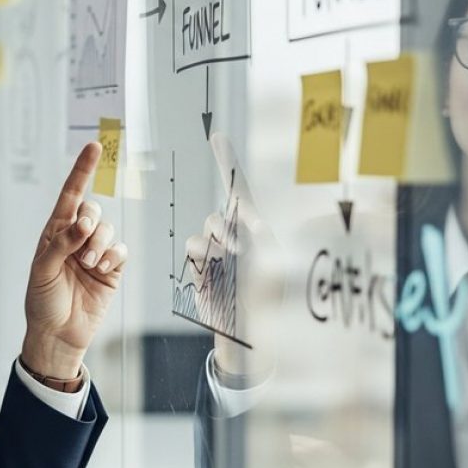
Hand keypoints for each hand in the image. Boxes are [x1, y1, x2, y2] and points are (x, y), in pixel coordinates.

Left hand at [22, 142, 127, 378]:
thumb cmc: (42, 301)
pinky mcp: (112, 270)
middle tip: (82, 242)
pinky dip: (112, 257)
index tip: (93, 147)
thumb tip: (83, 223)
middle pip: (93, 210)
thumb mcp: (43, 269)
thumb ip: (62, 243)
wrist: (58, 334)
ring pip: (109, 230)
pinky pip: (121, 251)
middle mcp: (77, 238)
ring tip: (89, 265)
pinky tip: (101, 270)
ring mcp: (95, 253)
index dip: (82, 171)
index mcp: (55, 232)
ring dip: (100, 244)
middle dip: (91, 223)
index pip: (70, 195)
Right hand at [193, 133, 284, 379]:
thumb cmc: (267, 298)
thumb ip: (263, 237)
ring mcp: (216, 250)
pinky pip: (194, 250)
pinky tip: (217, 279)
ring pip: (204, 234)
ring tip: (232, 273)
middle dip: (228, 234)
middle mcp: (235, 235)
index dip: (226, 161)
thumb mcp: (273, 263)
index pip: (239, 188)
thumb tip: (252, 219)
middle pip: (219, 217)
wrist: (247, 331)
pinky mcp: (201, 265)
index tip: (216, 135)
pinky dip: (205, 263)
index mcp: (256, 227)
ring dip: (217, 251)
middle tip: (242, 256)